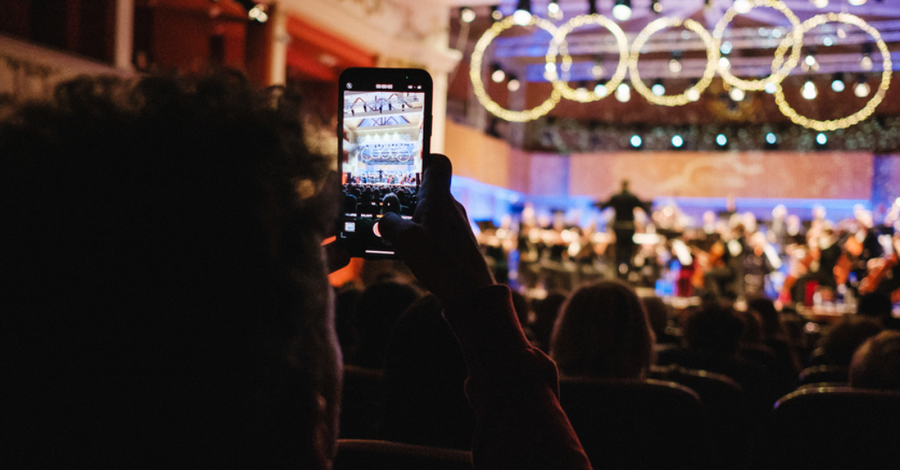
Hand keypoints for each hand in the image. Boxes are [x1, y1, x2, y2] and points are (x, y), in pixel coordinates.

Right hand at [379, 154, 493, 302]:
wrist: (471, 293)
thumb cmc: (444, 263)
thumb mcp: (406, 241)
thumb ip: (389, 225)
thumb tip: (381, 221)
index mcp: (438, 198)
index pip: (437, 162)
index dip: (422, 158)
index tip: (404, 165)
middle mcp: (450, 207)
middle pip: (427, 189)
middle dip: (405, 195)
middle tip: (384, 205)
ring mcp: (454, 225)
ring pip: (429, 211)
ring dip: (410, 219)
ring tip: (391, 233)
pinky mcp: (455, 242)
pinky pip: (433, 230)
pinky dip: (419, 235)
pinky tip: (407, 251)